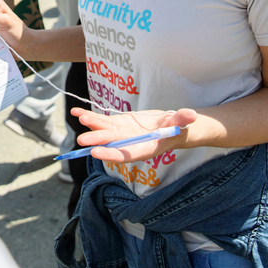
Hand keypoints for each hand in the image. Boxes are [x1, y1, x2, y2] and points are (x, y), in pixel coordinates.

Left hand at [72, 108, 196, 163]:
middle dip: (97, 141)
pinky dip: (90, 117)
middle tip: (82, 140)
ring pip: (104, 131)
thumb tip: (191, 115)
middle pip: (111, 143)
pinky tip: (76, 112)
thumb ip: (182, 121)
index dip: (111, 154)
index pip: (126, 154)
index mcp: (144, 148)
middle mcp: (131, 143)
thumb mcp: (182, 124)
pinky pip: (102, 121)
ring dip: (91, 125)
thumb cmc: (178, 128)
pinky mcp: (118, 124)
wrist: (171, 126)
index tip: (96, 152)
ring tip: (80, 117)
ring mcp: (123, 134)